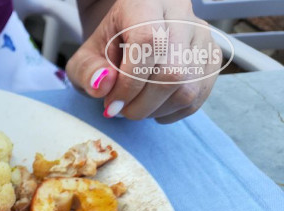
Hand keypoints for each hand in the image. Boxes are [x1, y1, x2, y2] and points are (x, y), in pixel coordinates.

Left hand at [66, 0, 220, 123]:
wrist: (128, 35)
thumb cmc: (108, 46)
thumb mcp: (86, 57)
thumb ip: (87, 71)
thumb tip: (103, 85)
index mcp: (145, 3)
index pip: (148, 42)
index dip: (129, 82)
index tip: (111, 104)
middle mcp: (180, 13)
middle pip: (173, 71)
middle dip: (142, 103)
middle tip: (121, 110)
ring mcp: (202, 34)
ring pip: (189, 87)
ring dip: (157, 110)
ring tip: (136, 106)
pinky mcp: (212, 56)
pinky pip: (200, 95)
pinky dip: (174, 111)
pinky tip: (155, 106)